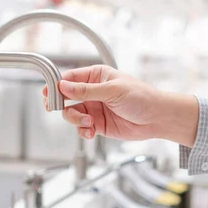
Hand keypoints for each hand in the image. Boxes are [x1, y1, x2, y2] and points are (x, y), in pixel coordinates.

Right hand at [42, 65, 198, 146]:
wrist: (157, 118)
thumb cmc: (141, 98)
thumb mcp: (112, 90)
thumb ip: (86, 90)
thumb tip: (64, 86)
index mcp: (96, 76)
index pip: (70, 78)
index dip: (57, 84)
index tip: (50, 92)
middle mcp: (92, 92)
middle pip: (66, 97)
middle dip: (60, 103)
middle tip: (56, 108)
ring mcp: (94, 109)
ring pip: (72, 114)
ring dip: (75, 120)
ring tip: (88, 122)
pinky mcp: (98, 125)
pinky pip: (81, 128)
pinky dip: (82, 131)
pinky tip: (90, 132)